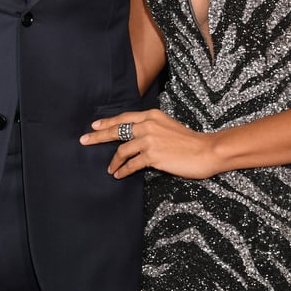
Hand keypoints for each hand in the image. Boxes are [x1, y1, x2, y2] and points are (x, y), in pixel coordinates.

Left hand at [80, 109, 215, 179]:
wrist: (205, 151)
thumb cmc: (189, 141)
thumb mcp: (168, 126)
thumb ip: (151, 127)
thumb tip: (134, 135)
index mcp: (152, 115)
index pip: (124, 118)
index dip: (107, 122)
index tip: (94, 126)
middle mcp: (148, 125)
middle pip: (117, 130)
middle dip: (98, 136)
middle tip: (84, 141)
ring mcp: (149, 140)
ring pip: (122, 150)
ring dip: (113, 161)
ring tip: (110, 168)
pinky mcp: (153, 155)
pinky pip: (131, 164)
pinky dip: (123, 170)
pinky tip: (118, 174)